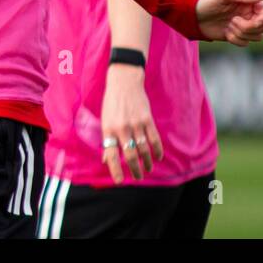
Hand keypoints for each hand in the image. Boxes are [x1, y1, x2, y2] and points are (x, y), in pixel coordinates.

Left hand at [100, 63, 163, 182]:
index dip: (115, 170)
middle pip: (130, 155)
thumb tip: (106, 160)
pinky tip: (157, 157)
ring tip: (147, 169)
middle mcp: (122, 128)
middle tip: (137, 178)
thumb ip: (107, 140)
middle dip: (134, 170)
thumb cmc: (112, 103)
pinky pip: (154, 139)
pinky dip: (157, 150)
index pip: (111, 155)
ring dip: (146, 162)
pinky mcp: (147, 119)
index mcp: (108, 129)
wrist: (124, 81)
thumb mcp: (104, 120)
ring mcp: (136, 124)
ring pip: (143, 149)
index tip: (119, 182)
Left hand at [195, 0, 262, 44]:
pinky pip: (245, 44)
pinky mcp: (236, 36)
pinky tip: (225, 33)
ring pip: (257, 37)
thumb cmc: (207, 1)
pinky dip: (236, 40)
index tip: (256, 21)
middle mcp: (249, 15)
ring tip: (228, 25)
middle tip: (233, 21)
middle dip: (250, 27)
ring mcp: (243, 26)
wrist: (193, 15)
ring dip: (243, 34)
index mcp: (248, 3)